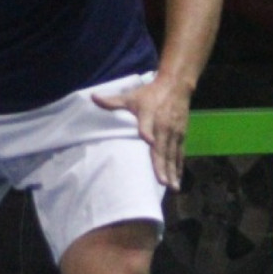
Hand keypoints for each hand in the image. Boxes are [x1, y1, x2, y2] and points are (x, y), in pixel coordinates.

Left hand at [94, 74, 191, 189]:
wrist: (175, 86)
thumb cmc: (149, 94)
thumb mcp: (131, 96)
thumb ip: (112, 101)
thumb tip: (92, 97)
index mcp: (149, 114)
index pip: (146, 123)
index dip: (146, 131)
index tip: (148, 141)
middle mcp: (163, 125)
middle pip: (161, 147)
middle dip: (161, 165)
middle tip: (161, 182)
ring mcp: (173, 132)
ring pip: (172, 154)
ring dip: (172, 171)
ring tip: (171, 187)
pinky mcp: (180, 136)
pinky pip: (179, 154)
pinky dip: (178, 168)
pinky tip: (176, 181)